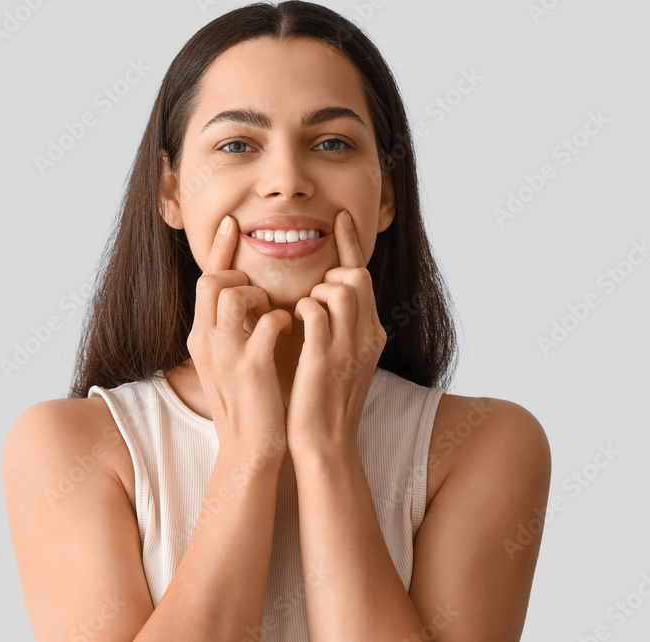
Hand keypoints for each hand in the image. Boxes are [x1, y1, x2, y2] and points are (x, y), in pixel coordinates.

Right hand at [187, 214, 293, 459]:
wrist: (250, 449)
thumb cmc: (249, 403)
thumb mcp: (228, 360)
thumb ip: (232, 328)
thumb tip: (248, 297)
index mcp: (201, 337)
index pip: (204, 281)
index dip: (218, 248)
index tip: (233, 223)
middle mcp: (205, 341)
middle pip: (211, 280)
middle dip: (239, 275)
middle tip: (260, 290)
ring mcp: (226, 353)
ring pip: (234, 295)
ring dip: (261, 296)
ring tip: (275, 312)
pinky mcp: (251, 366)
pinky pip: (267, 321)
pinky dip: (282, 318)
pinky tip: (290, 330)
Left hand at [284, 209, 386, 456]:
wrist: (324, 446)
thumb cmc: (320, 402)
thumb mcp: (336, 358)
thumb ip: (334, 327)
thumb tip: (318, 297)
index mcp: (371, 334)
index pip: (364, 277)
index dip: (351, 243)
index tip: (339, 217)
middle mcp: (367, 336)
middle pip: (356, 276)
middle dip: (329, 275)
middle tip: (309, 296)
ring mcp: (349, 347)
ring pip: (339, 288)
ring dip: (313, 292)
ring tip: (300, 316)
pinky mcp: (326, 359)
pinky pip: (314, 310)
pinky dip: (301, 309)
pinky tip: (292, 324)